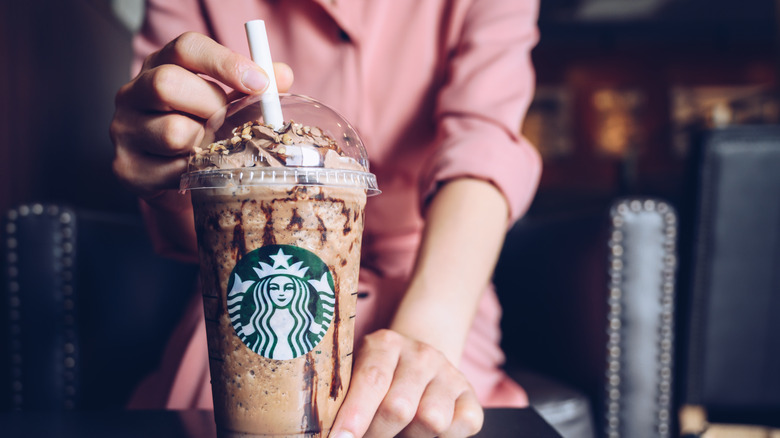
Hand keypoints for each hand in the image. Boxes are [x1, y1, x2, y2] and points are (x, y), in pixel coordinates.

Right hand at [110, 32, 293, 204]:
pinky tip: (198, 169)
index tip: (260, 83)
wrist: (175, 177)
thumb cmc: (204, 131)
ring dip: (206, 144)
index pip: (186, 48)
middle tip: (228, 123)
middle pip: (168, 83)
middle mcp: (132, 92)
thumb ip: (253, 89)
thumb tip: (282, 75)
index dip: (225, 62)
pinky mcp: (127, 167)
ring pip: (174, 132)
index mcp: (160, 65)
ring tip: (210, 148)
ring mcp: (124, 130)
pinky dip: (197, 172)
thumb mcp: (228, 104)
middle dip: (212, 106)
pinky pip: (174, 170)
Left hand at [330, 330, 483, 437]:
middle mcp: (421, 354)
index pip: (371, 380)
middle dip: (377, 434)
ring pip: (431, 420)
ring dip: (410, 436)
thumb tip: (338, 433)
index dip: (354, 416)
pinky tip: (424, 431)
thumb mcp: (357, 374)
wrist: (418, 359)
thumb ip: (346, 398)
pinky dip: (443, 437)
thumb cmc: (379, 376)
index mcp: (386, 344)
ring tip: (398, 432)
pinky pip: (462, 426)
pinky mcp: (471, 394)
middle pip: (399, 406)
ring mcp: (449, 373)